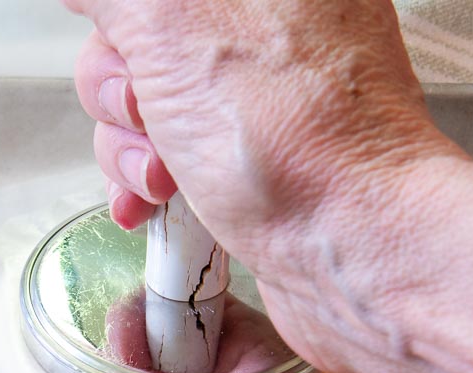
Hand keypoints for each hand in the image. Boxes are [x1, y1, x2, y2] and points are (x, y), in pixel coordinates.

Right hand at [63, 0, 465, 372]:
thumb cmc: (294, 139)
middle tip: (147, 115)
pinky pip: (171, 150)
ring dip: (129, 147)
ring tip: (162, 178)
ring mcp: (261, 91)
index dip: (122, 24)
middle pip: (135, 38)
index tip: (124, 50)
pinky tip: (156, 202)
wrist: (353, 250)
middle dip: (119, 90)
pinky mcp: (251, 152)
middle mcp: (268, 19)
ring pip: (144, 101)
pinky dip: (148, 178)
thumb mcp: (172, 20)